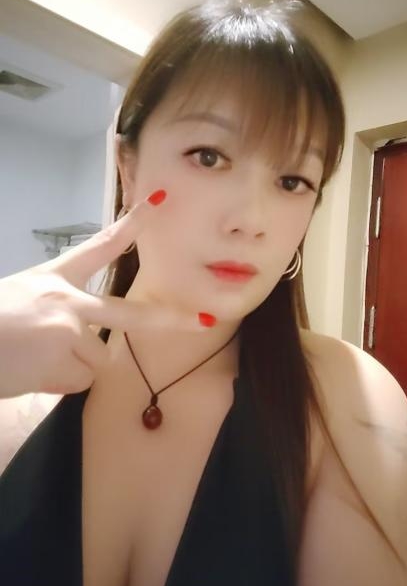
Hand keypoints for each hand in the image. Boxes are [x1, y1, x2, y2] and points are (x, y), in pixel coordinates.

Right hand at [0, 192, 214, 398]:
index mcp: (56, 278)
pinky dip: (60, 383)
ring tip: (38, 359)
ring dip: (73, 367)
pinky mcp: (63, 365)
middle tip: (204, 321)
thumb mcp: (22, 295)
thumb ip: (57, 304)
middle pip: (130, 314)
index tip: (158, 202)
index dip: (132, 224)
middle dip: (171, 320)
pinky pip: (79, 382)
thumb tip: (80, 330)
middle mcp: (69, 303)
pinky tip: (34, 373)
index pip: (100, 246)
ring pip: (96, 360)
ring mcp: (69, 334)